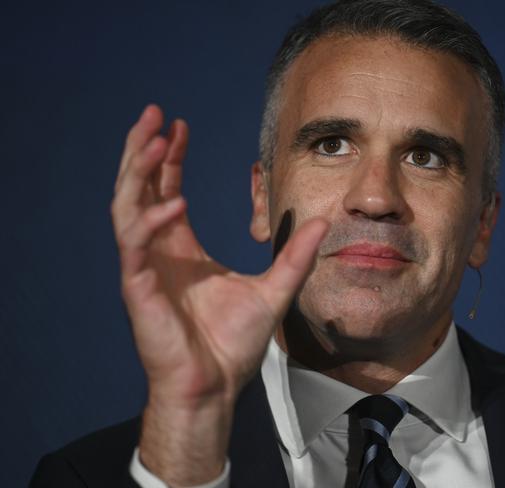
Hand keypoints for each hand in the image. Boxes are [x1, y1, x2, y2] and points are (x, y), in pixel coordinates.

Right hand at [111, 105, 327, 483]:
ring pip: (127, 207)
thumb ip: (297, 256)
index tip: (180, 126)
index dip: (171, 158)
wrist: (215, 385)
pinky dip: (150, 221)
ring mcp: (144, 268)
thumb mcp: (274, 289)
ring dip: (138, 173)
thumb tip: (322, 221)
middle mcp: (157, 251)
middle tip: (153, 113)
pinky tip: (173, 203)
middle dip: (143, 150)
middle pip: (139, 188)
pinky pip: (135, 245)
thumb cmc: (233, 344)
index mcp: (180, 247)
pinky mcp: (138, 289)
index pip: (167, 189)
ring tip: (156, 140)